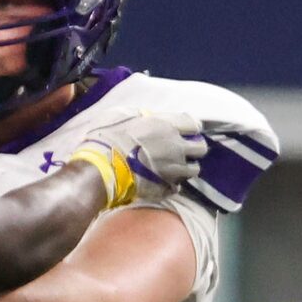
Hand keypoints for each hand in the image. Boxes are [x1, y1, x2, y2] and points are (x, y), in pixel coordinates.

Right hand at [72, 108, 207, 207]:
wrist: (100, 168)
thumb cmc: (107, 138)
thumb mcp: (121, 115)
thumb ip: (141, 115)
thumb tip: (148, 116)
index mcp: (166, 126)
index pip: (194, 123)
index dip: (190, 127)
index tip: (184, 130)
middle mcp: (176, 147)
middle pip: (201, 147)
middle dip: (194, 147)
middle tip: (182, 149)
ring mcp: (174, 169)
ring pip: (194, 169)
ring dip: (186, 167)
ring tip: (173, 167)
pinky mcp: (167, 187)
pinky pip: (178, 186)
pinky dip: (173, 183)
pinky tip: (163, 180)